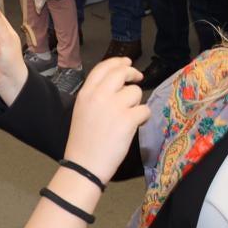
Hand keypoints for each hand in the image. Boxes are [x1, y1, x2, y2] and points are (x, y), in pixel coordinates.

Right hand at [63, 58, 149, 183]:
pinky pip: (144, 110)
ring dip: (137, 102)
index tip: (127, 62)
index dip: (117, 62)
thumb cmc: (83, 142)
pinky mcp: (127, 120)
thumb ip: (96, 95)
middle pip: (121, 72)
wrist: (84, 165)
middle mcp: (99, 96)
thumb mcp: (82, 111)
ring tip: (129, 116)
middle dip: (133, 73)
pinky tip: (136, 125)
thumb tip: (117, 83)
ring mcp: (114, 107)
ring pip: (136, 92)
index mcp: (86, 93)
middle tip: (138, 78)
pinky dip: (143, 117)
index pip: (103, 67)